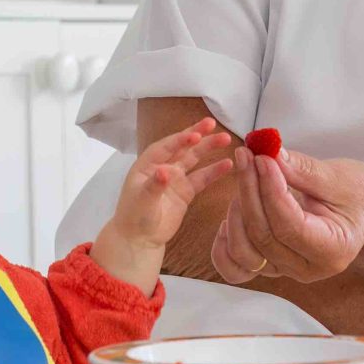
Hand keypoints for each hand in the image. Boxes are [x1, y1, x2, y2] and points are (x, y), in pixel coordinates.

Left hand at [92, 118, 232, 293]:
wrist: (140, 239)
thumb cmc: (134, 217)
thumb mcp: (142, 200)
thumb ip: (154, 185)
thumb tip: (165, 171)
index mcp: (148, 165)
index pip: (166, 147)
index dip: (180, 140)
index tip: (196, 134)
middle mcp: (163, 167)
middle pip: (182, 147)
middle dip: (197, 135)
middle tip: (213, 124)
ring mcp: (176, 179)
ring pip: (194, 159)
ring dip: (209, 149)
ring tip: (226, 139)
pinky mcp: (186, 192)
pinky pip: (202, 178)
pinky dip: (214, 171)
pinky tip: (228, 164)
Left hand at [211, 146, 363, 284]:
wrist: (363, 212)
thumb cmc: (358, 194)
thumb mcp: (338, 178)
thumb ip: (302, 170)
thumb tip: (269, 154)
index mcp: (333, 250)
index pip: (290, 226)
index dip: (270, 191)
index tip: (261, 158)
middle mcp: (307, 269)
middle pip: (264, 236)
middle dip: (250, 192)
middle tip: (246, 155)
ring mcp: (286, 270)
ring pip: (245, 253)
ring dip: (236, 213)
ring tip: (245, 177)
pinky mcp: (271, 264)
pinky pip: (237, 266)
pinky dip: (225, 244)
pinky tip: (230, 214)